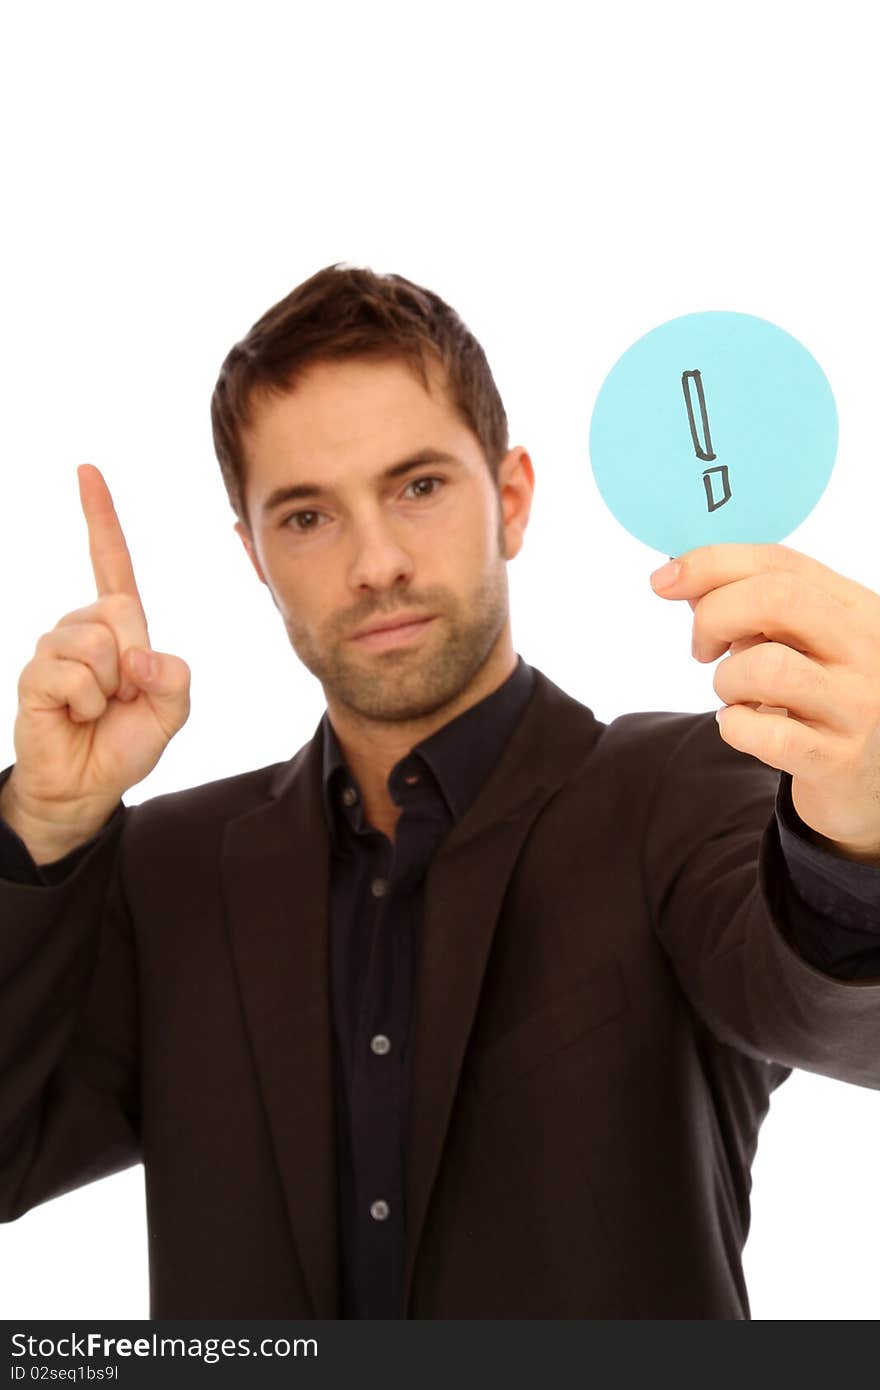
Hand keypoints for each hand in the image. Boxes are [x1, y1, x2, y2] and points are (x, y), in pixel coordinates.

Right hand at [4, 465, 190, 848]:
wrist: (88, 787)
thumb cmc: (126, 743)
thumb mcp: (172, 710)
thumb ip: (174, 676)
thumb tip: (137, 655)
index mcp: (118, 626)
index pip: (110, 562)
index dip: (100, 517)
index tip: (87, 471)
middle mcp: (82, 627)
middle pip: (120, 609)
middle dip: (134, 659)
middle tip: (122, 696)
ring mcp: (54, 649)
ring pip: (98, 644)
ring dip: (111, 688)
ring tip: (97, 709)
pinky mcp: (35, 675)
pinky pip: (75, 675)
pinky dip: (88, 703)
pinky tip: (78, 715)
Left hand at [650, 543, 879, 863]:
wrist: (872, 780)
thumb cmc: (823, 697)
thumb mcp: (806, 640)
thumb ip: (756, 606)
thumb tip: (682, 579)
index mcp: (858, 607)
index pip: (781, 563)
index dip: (711, 565)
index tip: (665, 580)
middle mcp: (868, 649)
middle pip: (776, 599)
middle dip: (714, 616)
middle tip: (702, 648)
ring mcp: (858, 706)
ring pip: (765, 667)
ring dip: (726, 680)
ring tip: (734, 695)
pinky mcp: (839, 761)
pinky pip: (764, 734)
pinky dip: (734, 726)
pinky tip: (741, 726)